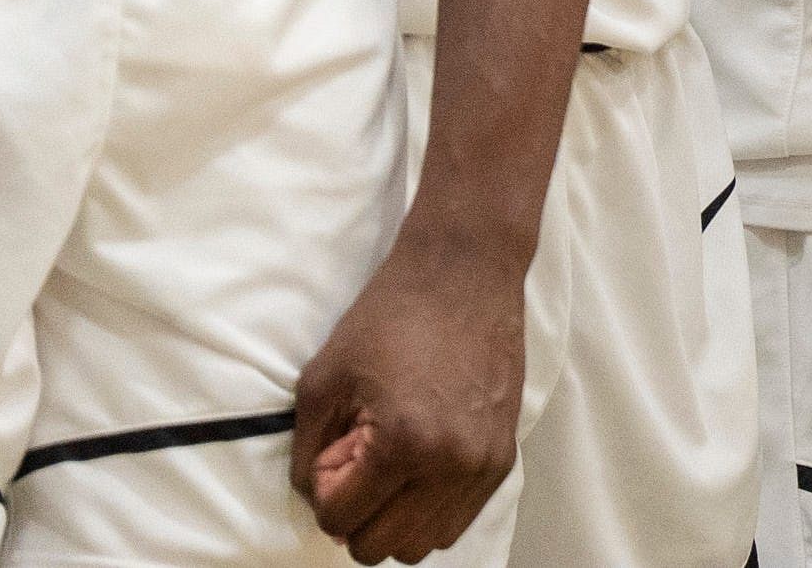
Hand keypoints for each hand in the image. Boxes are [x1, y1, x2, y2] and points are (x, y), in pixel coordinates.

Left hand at [287, 239, 526, 562]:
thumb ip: (308, 452)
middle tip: (360, 459)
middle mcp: (451, 464)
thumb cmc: (391, 316)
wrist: (467, 272)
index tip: (338, 447)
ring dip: (395, 517)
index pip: (340, 521)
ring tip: (392, 463)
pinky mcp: (503, 456)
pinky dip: (429, 509)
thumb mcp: (323, 379)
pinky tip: (420, 463)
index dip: (325, 491)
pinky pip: (458, 519)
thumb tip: (319, 497)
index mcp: (402, 444)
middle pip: (380, 546)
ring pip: (422, 543)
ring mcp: (483, 463)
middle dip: (357, 512)